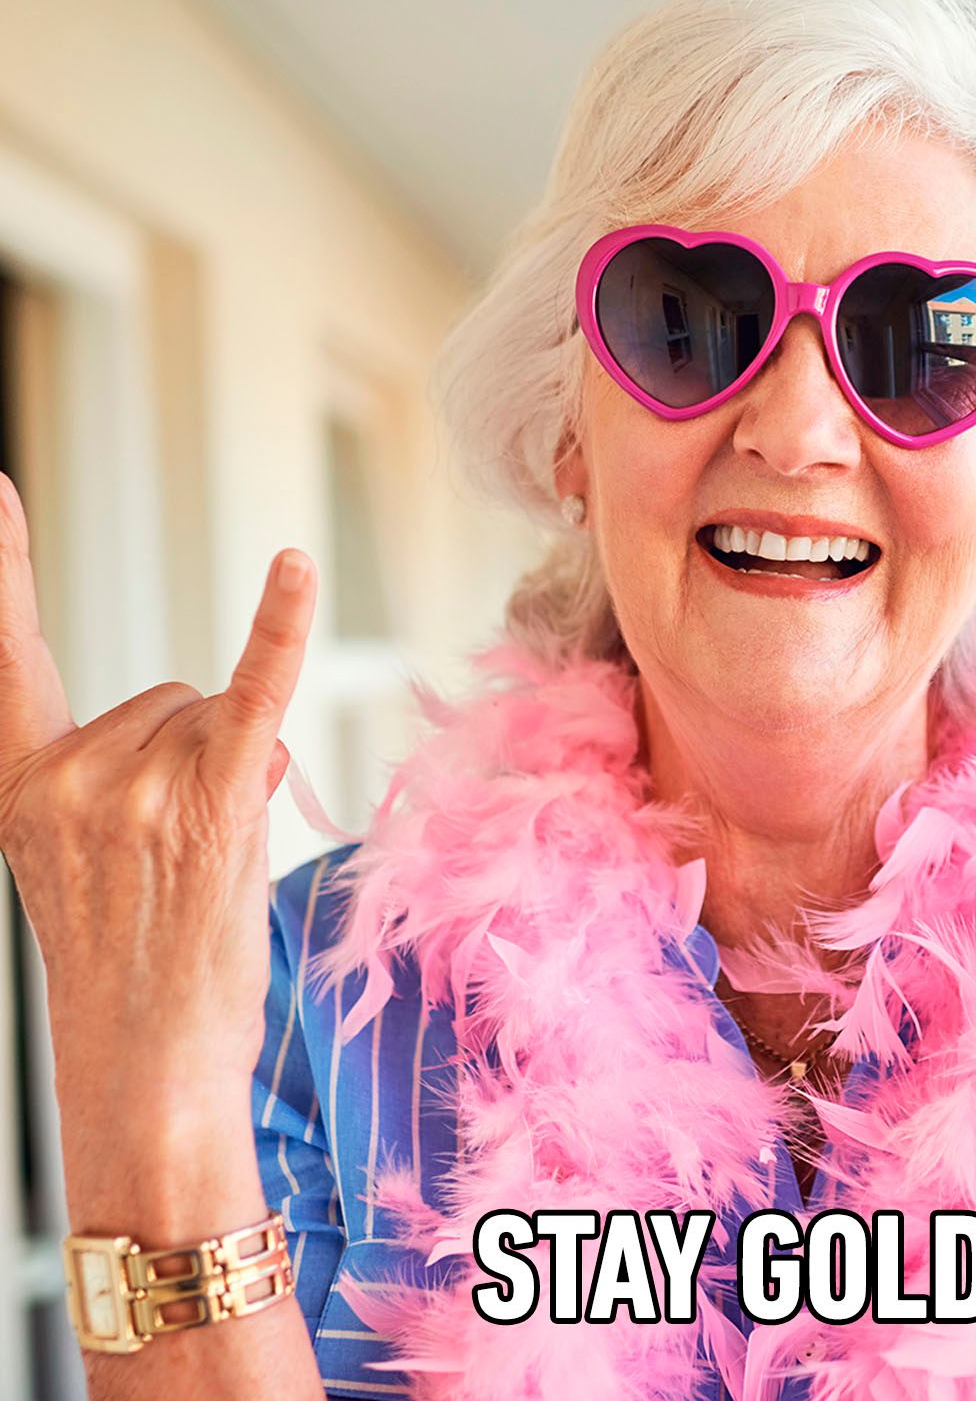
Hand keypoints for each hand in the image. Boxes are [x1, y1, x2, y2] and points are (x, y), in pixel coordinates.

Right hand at [0, 471, 317, 1097]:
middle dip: (197, 755)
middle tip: (181, 853)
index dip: (3, 573)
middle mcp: (65, 775)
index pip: (10, 657)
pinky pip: (257, 688)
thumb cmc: (136, 966)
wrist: (148, 1064)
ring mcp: (133, 785)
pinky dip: (281, 626)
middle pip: (170, 694)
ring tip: (208, 863)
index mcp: (18, 786)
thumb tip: (250, 721)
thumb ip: (142, 775)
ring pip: (220, 710)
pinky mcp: (211, 798)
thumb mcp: (102, 862)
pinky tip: (293, 565)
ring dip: (236, 769)